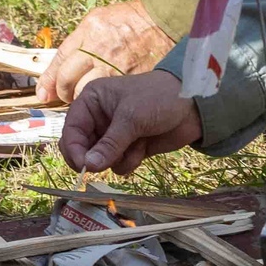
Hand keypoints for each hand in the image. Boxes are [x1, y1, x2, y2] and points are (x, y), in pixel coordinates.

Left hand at [41, 0, 170, 104]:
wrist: (163, 21)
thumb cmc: (128, 19)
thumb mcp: (97, 19)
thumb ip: (76, 43)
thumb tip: (54, 72)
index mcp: (89, 34)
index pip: (60, 63)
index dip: (49, 81)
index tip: (44, 93)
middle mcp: (100, 51)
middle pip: (69, 81)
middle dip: (63, 92)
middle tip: (65, 95)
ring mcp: (116, 67)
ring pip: (86, 93)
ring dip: (81, 99)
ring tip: (85, 98)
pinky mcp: (131, 79)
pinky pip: (110, 98)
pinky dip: (103, 103)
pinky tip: (105, 100)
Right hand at [59, 70, 203, 174]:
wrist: (194, 104)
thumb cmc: (159, 98)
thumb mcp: (131, 118)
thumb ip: (109, 144)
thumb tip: (88, 167)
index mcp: (92, 101)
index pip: (71, 130)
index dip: (74, 150)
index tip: (83, 167)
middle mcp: (99, 118)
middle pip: (81, 149)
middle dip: (95, 158)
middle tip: (105, 164)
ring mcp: (114, 135)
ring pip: (100, 160)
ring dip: (117, 159)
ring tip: (136, 145)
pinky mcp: (129, 148)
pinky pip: (119, 164)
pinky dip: (130, 161)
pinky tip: (144, 148)